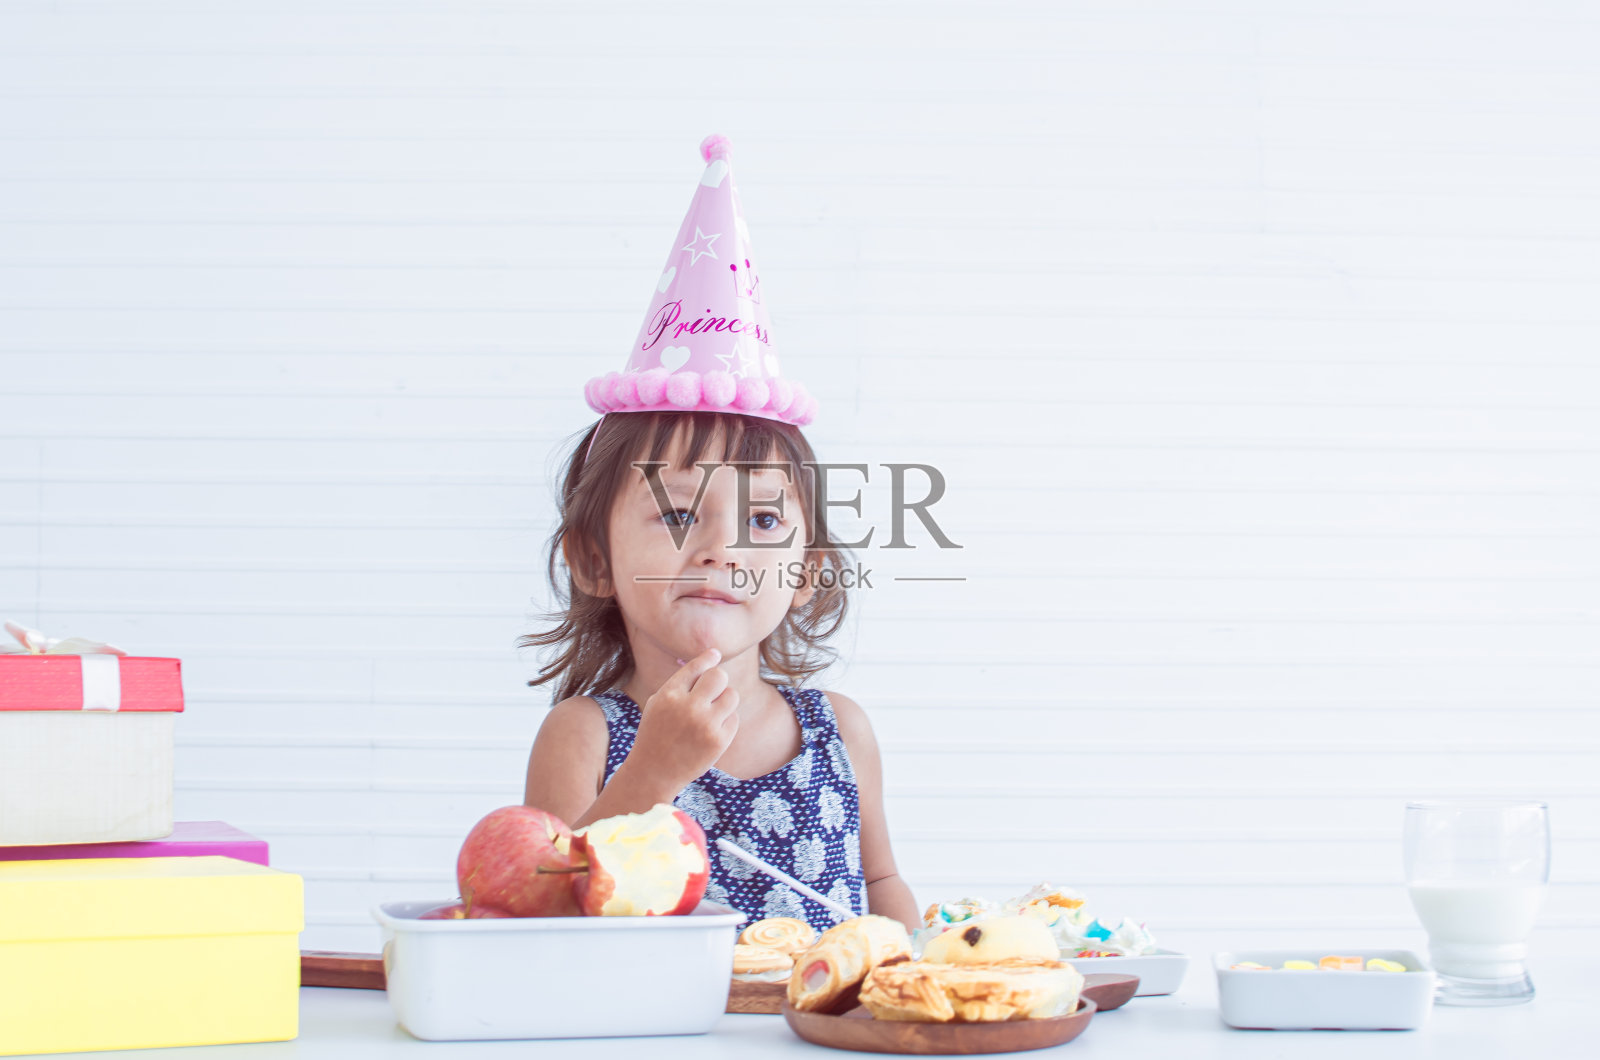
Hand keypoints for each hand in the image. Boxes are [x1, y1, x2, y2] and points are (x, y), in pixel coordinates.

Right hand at [630, 649, 739, 790]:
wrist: (654, 771)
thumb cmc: (657, 732)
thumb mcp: (658, 703)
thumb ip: (681, 682)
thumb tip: (712, 656)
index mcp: (669, 695)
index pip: (696, 667)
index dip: (708, 658)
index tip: (715, 654)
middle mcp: (688, 707)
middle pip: (719, 676)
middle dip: (718, 680)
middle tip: (712, 690)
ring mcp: (705, 725)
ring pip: (732, 695)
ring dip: (724, 700)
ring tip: (712, 711)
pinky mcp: (719, 741)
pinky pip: (733, 718)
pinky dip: (725, 721)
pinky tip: (711, 730)